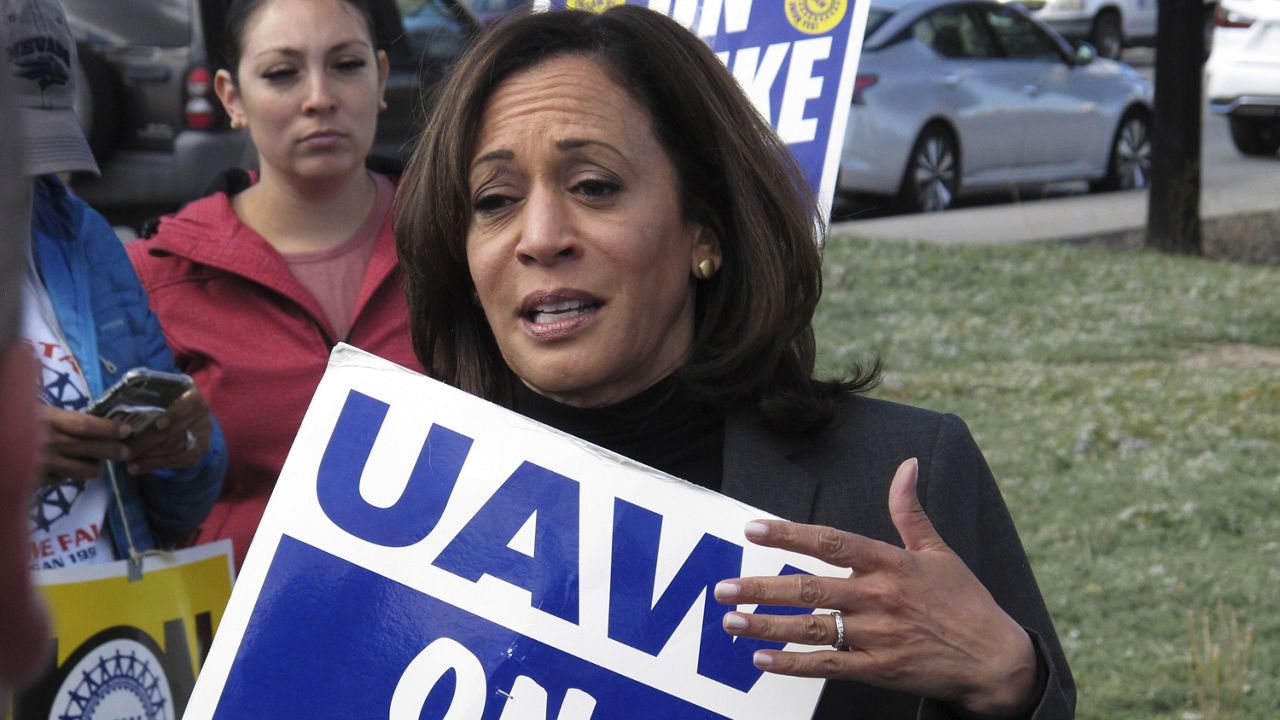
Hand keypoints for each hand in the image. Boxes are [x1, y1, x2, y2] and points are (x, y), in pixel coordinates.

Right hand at [39, 405, 130, 483]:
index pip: (87, 425)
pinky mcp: (36, 479)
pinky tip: (66, 471)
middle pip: (89, 448)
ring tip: (97, 467)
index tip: (126, 430)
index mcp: (48, 420)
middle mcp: (48, 442)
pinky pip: (60, 479)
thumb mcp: (37, 413)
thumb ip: (61, 419)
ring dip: (93, 468)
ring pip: (81, 470)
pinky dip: (67, 476)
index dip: (110, 429)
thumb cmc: (9, 421)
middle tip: (125, 452)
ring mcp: (41, 463)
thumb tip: (92, 424)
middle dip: (112, 450)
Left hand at [124, 387, 212, 474]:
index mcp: (194, 397)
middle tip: (126, 448)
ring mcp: (203, 437)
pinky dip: (153, 465)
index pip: (190, 405)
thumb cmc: (166, 404)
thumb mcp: (161, 396)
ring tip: (128, 459)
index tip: (158, 424)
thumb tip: (118, 412)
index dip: (175, 415)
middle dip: (149, 441)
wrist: (188, 420)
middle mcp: (203, 417)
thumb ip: (147, 400)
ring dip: (149, 457)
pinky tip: (136, 468)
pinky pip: (176, 462)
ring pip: (176, 450)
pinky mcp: (198, 453)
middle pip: (177, 431)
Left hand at [714, 458, 1037, 717]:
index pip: (831, 542)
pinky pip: (828, 666)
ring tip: (731, 621)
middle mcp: (879, 597)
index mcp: (891, 563)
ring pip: (812, 628)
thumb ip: (910, 511)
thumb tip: (907, 466)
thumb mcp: (940, 551)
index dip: (790, 534)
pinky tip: (762, 659)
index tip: (753, 529)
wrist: (995, 661)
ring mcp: (878, 636)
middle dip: (762, 587)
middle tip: (724, 588)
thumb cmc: (965, 602)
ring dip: (768, 626)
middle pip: (811, 589)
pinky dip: (793, 664)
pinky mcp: (879, 670)